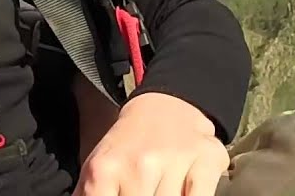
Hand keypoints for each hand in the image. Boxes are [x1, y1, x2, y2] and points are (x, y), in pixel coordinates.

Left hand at [74, 92, 229, 195]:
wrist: (165, 107)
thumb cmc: (128, 147)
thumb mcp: (97, 169)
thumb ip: (88, 193)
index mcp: (103, 170)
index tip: (120, 195)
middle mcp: (138, 166)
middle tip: (142, 190)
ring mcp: (173, 163)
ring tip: (158, 188)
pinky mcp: (206, 162)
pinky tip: (184, 190)